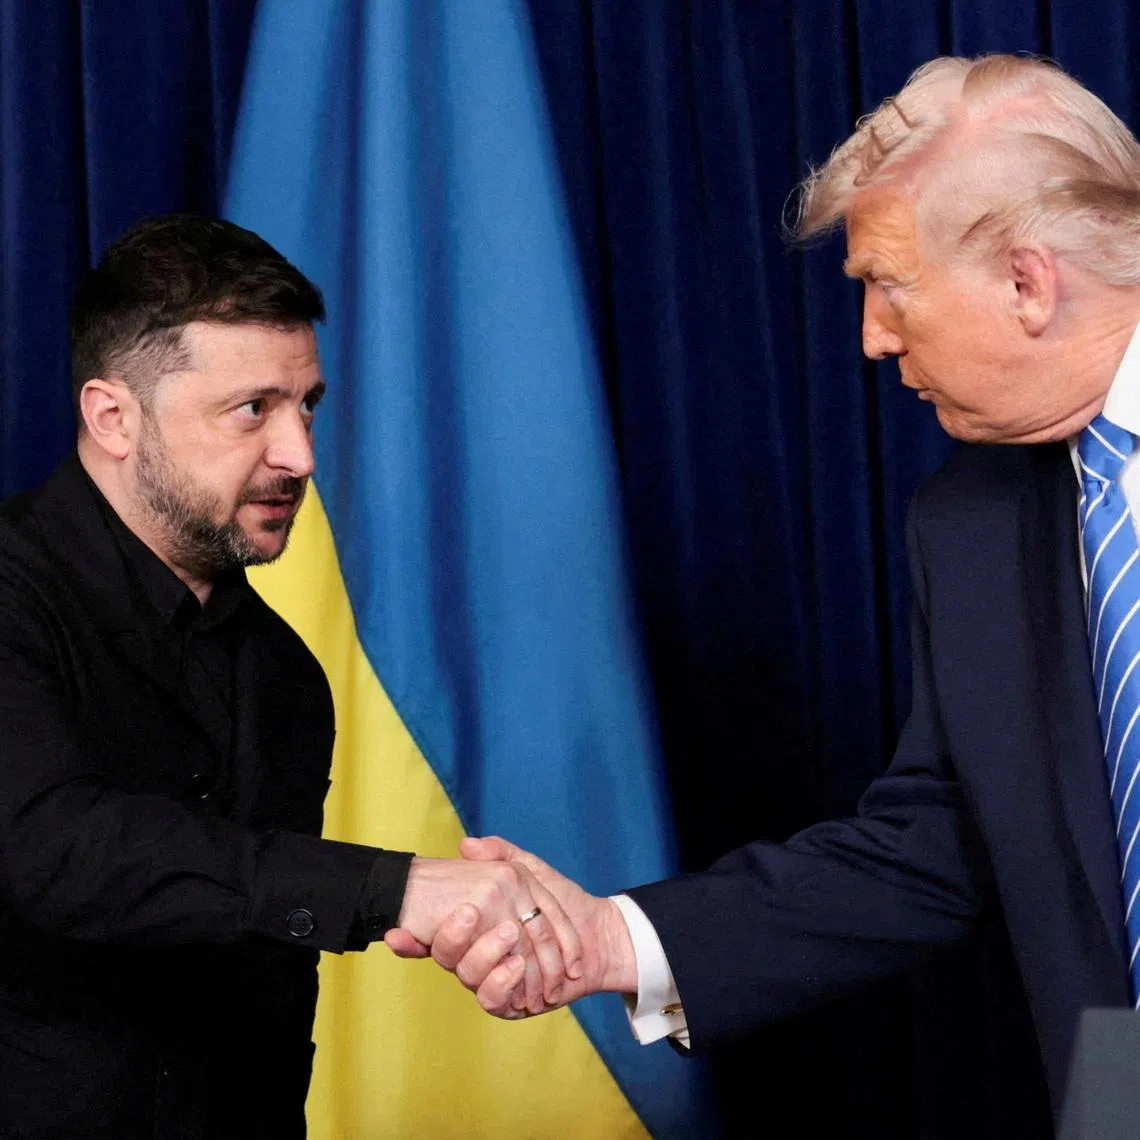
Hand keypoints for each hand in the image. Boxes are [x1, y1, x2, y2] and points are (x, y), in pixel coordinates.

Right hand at [411, 836, 637, 1018]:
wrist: (602, 934)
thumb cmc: (568, 899)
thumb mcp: (530, 870)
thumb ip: (502, 854)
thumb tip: (468, 844)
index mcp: (478, 922)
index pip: (453, 924)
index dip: (456, 917)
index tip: (458, 901)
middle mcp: (480, 952)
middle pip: (456, 950)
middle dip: (458, 935)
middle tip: (468, 912)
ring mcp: (492, 977)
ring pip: (471, 973)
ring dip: (486, 954)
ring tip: (506, 932)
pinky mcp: (507, 1002)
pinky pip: (493, 998)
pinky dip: (503, 982)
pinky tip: (516, 965)